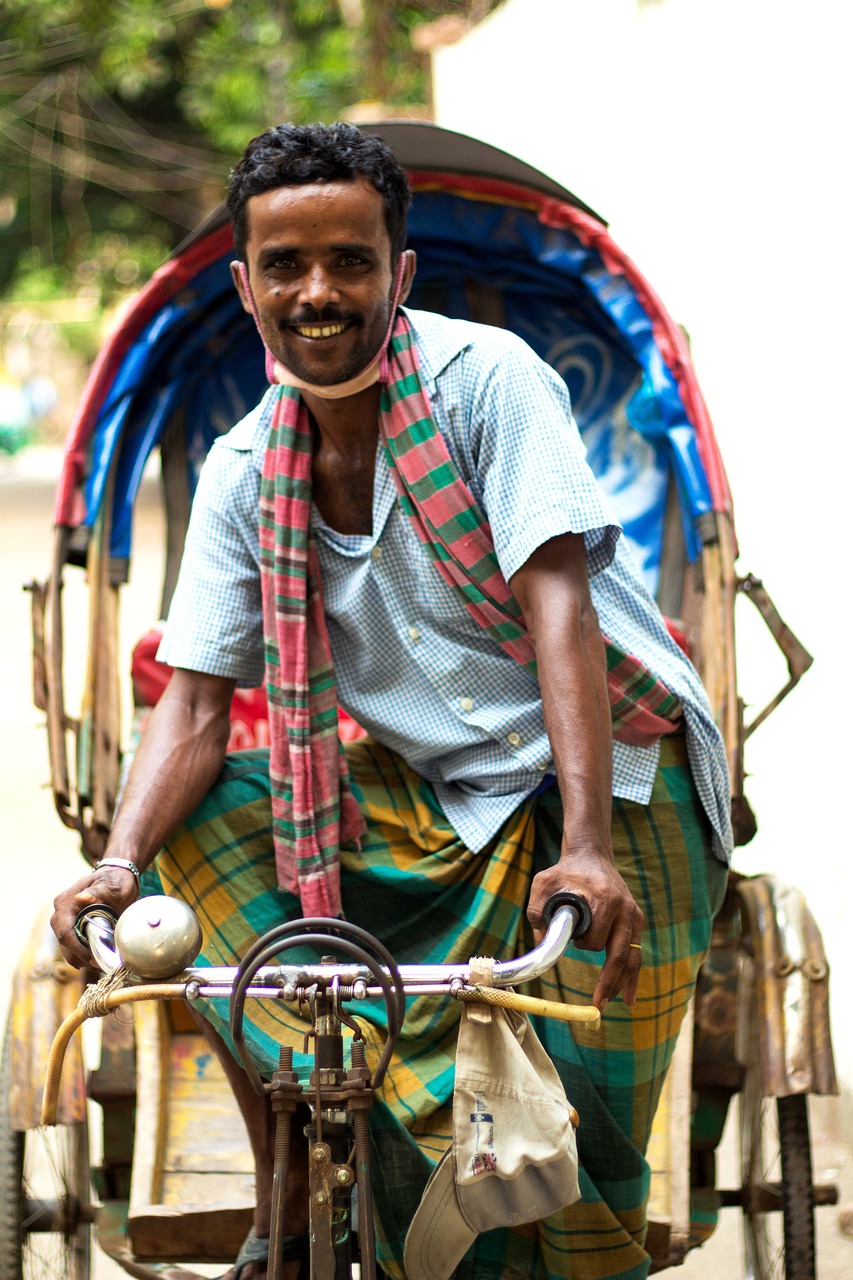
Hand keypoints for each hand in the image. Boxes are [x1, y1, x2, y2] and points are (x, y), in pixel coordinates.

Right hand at [51, 865, 139, 967]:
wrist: (118, 878)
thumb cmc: (115, 880)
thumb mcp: (111, 886)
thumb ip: (98, 892)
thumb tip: (81, 898)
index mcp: (65, 903)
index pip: (64, 932)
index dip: (77, 949)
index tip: (94, 958)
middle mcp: (61, 915)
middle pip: (65, 944)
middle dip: (82, 957)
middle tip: (103, 964)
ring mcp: (66, 923)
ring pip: (69, 949)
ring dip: (84, 959)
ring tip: (105, 962)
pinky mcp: (73, 930)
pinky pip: (75, 948)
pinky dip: (86, 956)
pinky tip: (102, 958)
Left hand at [527, 842, 642, 1009]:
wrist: (591, 855)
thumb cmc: (564, 871)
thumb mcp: (543, 883)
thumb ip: (537, 911)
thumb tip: (541, 945)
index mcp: (604, 899)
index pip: (596, 938)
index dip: (583, 946)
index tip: (573, 942)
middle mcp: (624, 908)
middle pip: (620, 954)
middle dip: (609, 982)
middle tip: (598, 1004)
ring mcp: (633, 914)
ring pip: (632, 957)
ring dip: (623, 983)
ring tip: (614, 1004)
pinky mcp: (635, 919)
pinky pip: (635, 952)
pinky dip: (631, 974)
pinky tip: (629, 994)